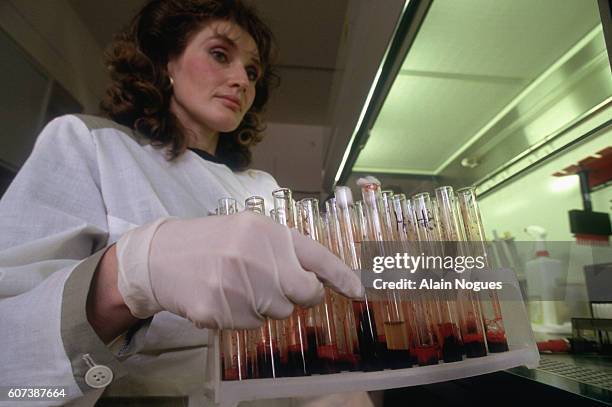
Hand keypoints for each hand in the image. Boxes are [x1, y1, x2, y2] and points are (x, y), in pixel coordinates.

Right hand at [116, 212, 362, 328]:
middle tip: (277, 285)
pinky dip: (243, 316)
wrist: (161, 256)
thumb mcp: (249, 231)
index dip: (342, 277)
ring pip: (279, 312)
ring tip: (238, 285)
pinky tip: (223, 297)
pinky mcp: (220, 310)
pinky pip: (253, 325)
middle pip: (305, 293)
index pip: (318, 256)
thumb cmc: (213, 243)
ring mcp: (238, 285)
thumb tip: (320, 279)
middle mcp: (256, 256)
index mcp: (268, 231)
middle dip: (299, 295)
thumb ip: (284, 250)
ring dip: (266, 305)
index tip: (360, 292)